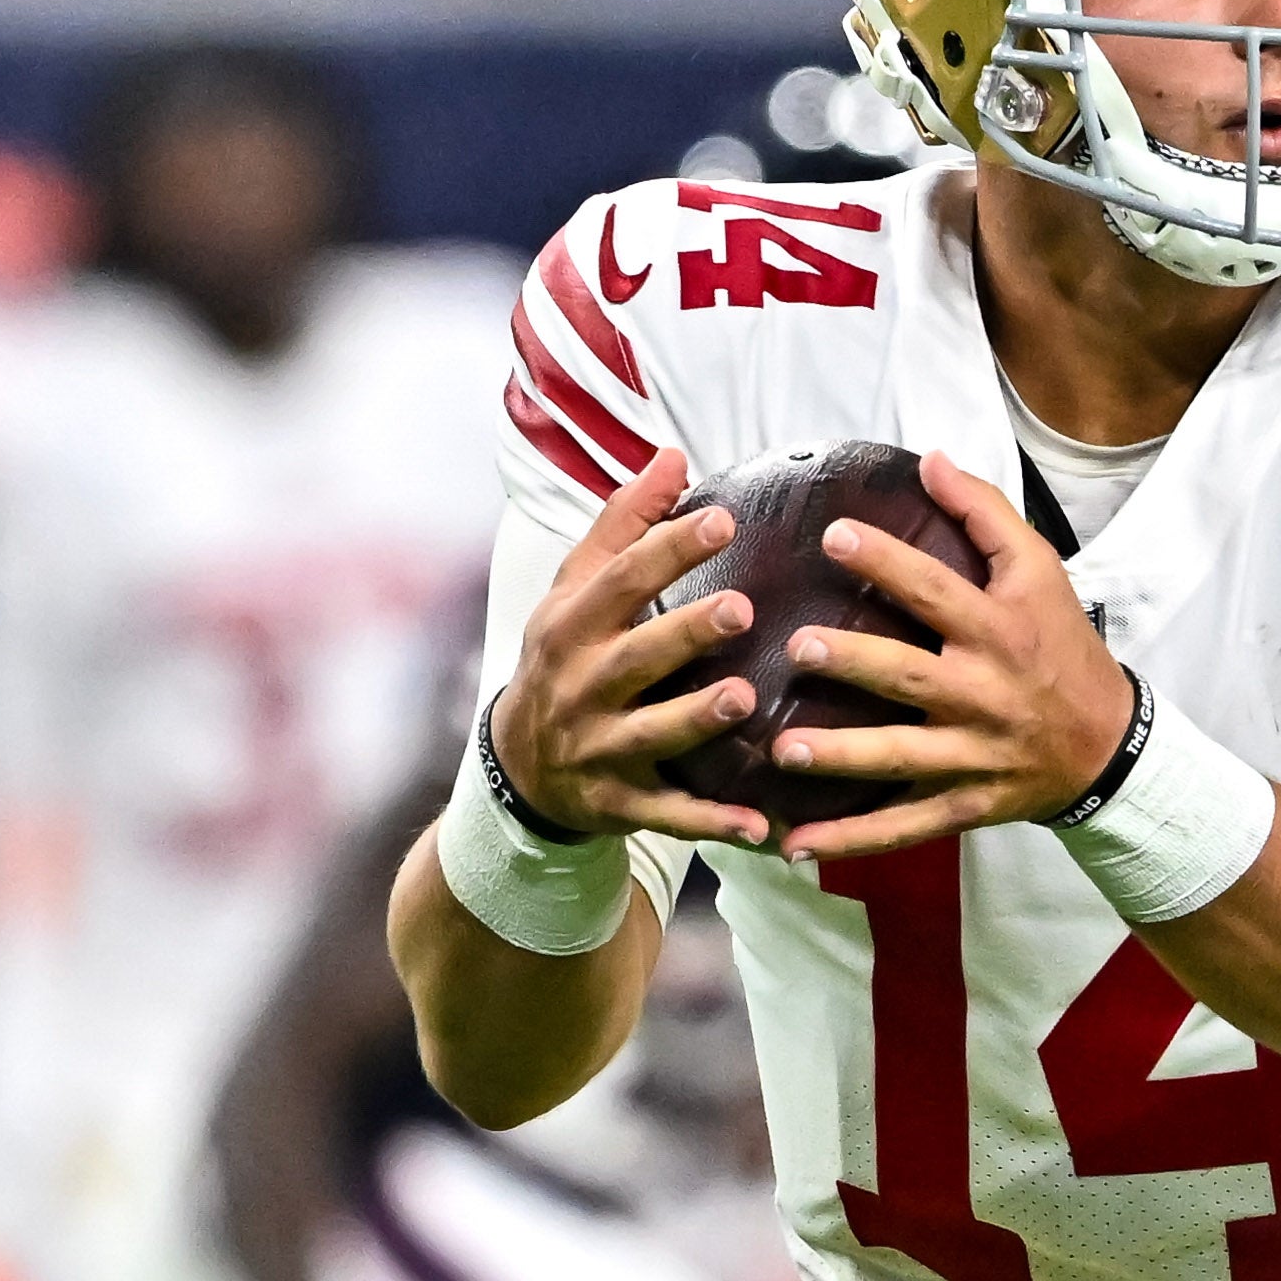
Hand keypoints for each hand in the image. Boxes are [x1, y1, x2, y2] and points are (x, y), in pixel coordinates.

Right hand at [490, 450, 775, 850]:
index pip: (621, 580)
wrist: (519, 765)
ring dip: (697, 719)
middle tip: (743, 608)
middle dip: (686, 634)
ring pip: (652, 733)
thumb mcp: (578, 587)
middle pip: (636, 656)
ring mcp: (598, 747)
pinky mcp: (618, 802)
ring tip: (745, 699)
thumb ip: (624, 522)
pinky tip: (760, 827)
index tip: (722, 518)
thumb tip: (672, 454)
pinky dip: (711, 823)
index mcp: (573, 624)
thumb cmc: (566, 656)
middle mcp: (581, 685)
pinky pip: (669, 814)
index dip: (668, 548)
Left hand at [766, 451, 1137, 860]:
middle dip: (855, 663)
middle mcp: (984, 693)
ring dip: (842, 757)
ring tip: (785, 749)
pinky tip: (796, 845)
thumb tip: (930, 460)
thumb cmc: (1062, 645)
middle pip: (910, 677)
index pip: (938, 591)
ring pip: (900, 757)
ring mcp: (973, 755)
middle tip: (799, 647)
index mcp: (999, 630)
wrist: (1109, 745)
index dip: (887, 563)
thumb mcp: (1039, 571)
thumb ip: (985, 514)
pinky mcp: (965, 804)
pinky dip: (852, 840)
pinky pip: (904, 826)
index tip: (835, 535)